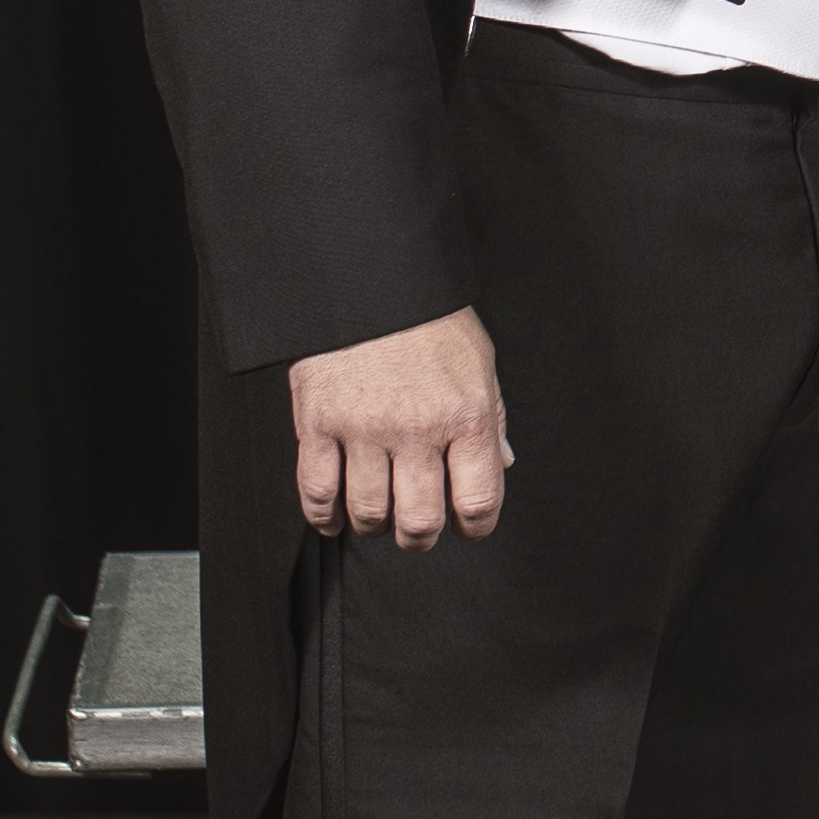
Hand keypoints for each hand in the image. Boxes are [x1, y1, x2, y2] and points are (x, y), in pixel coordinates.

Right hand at [291, 304, 509, 548]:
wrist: (370, 280)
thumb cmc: (429, 321)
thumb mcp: (478, 363)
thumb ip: (491, 420)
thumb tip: (502, 465)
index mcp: (466, 416)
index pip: (479, 501)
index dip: (475, 527)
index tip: (467, 526)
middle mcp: (417, 429)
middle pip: (420, 522)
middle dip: (421, 538)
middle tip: (417, 529)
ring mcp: (364, 429)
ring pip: (368, 513)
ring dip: (374, 527)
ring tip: (378, 516)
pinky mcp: (318, 424)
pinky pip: (317, 492)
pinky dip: (324, 517)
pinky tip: (334, 517)